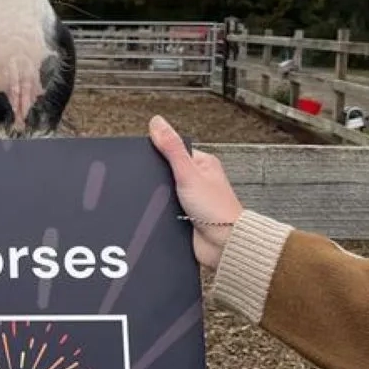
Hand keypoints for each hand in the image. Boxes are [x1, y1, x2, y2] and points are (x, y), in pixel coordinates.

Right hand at [148, 114, 242, 270]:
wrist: (224, 245)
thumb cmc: (217, 210)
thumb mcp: (188, 173)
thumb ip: (171, 148)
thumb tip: (157, 122)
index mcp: (203, 163)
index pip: (174, 149)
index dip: (158, 152)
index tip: (145, 154)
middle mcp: (199, 180)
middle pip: (167, 170)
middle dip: (157, 177)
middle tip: (151, 180)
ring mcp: (192, 198)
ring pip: (165, 191)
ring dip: (160, 196)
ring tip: (157, 198)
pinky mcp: (185, 216)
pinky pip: (165, 208)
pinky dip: (160, 210)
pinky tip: (158, 211)